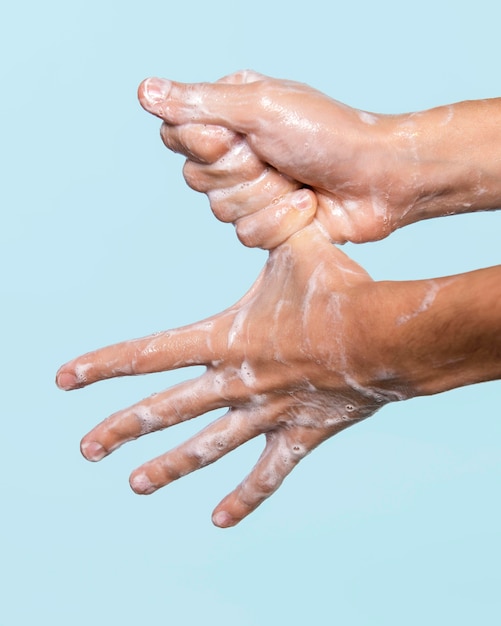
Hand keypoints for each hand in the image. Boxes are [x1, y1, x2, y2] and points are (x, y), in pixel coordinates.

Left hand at [56, 224, 396, 526]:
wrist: (386, 335)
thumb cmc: (339, 288)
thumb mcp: (298, 244)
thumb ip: (271, 217)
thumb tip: (263, 181)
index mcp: (226, 338)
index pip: (149, 353)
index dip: (103, 364)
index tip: (65, 379)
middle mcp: (236, 381)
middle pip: (165, 410)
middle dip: (121, 428)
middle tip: (85, 450)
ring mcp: (265, 412)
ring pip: (206, 447)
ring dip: (168, 467)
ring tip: (134, 485)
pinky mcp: (299, 433)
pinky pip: (268, 473)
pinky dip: (244, 498)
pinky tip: (218, 520)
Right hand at [149, 71, 318, 248]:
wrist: (379, 178)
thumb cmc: (328, 132)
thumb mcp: (261, 107)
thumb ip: (200, 103)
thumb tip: (143, 90)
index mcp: (229, 115)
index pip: (178, 137)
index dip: (205, 145)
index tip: (240, 136)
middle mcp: (234, 153)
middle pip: (197, 180)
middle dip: (245, 173)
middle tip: (278, 157)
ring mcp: (251, 191)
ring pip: (221, 212)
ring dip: (268, 197)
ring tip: (299, 180)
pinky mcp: (268, 224)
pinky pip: (248, 236)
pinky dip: (282, 222)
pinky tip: (308, 205)